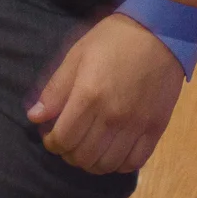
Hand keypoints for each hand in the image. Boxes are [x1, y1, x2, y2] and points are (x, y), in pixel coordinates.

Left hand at [28, 14, 182, 174]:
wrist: (160, 33)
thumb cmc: (113, 40)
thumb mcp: (77, 55)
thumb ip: (56, 89)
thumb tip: (35, 117)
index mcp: (89, 96)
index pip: (63, 138)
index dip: (52, 143)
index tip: (51, 136)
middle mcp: (112, 117)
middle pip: (84, 156)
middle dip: (69, 154)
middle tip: (69, 143)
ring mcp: (136, 126)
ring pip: (107, 164)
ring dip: (92, 163)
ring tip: (88, 149)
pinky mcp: (156, 129)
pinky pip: (134, 162)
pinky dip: (118, 164)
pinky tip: (112, 152)